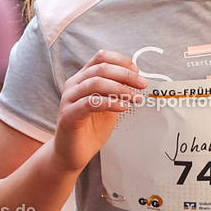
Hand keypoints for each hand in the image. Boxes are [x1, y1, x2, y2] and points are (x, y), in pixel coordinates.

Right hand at [53, 50, 147, 173]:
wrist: (74, 153)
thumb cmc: (90, 129)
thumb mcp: (109, 105)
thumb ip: (117, 92)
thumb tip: (136, 80)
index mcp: (83, 78)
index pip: (101, 57)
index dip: (121, 61)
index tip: (137, 71)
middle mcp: (74, 84)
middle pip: (101, 68)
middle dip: (126, 75)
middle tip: (142, 84)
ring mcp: (69, 98)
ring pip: (96, 83)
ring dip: (119, 88)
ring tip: (134, 97)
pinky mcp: (69, 114)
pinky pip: (90, 103)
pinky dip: (110, 102)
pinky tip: (122, 107)